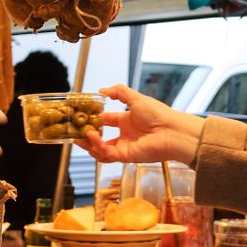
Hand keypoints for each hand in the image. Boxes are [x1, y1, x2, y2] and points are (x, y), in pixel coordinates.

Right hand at [76, 83, 203, 163]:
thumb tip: (102, 90)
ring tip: (81, 136)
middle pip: (100, 138)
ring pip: (100, 150)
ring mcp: (125, 147)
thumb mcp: (136, 98)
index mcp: (127, 121)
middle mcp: (125, 135)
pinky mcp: (126, 156)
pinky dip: (98, 146)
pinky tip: (93, 136)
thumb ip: (118, 92)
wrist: (172, 131)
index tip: (81, 115)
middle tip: (75, 131)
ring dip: (89, 143)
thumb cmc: (159, 114)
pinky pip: (107, 154)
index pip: (106, 121)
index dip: (93, 119)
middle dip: (86, 136)